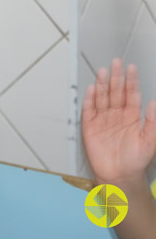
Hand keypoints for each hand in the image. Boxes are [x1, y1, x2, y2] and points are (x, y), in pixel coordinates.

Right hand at [81, 58, 155, 184]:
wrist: (119, 176)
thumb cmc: (135, 160)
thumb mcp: (150, 141)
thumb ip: (153, 122)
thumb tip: (153, 103)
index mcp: (132, 116)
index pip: (131, 94)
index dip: (131, 81)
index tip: (131, 68)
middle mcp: (116, 114)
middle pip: (115, 91)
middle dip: (116, 77)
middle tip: (116, 63)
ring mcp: (103, 119)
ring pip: (102, 97)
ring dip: (102, 84)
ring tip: (103, 72)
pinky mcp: (90, 126)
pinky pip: (89, 110)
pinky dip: (90, 99)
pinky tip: (92, 89)